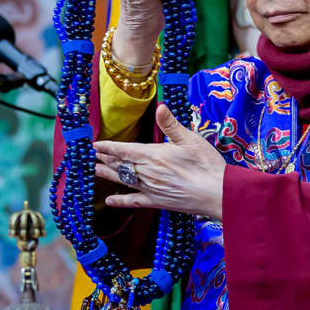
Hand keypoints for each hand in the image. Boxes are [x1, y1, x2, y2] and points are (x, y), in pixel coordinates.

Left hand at [93, 105, 227, 220]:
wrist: (217, 194)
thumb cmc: (207, 165)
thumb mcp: (191, 139)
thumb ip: (171, 124)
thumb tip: (160, 107)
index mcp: (155, 155)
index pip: (125, 149)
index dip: (108, 147)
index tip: (95, 145)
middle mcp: (148, 172)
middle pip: (121, 164)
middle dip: (106, 159)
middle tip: (92, 156)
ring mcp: (151, 188)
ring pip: (124, 180)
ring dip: (108, 175)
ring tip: (95, 170)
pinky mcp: (157, 202)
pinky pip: (134, 201)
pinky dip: (120, 201)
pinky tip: (109, 201)